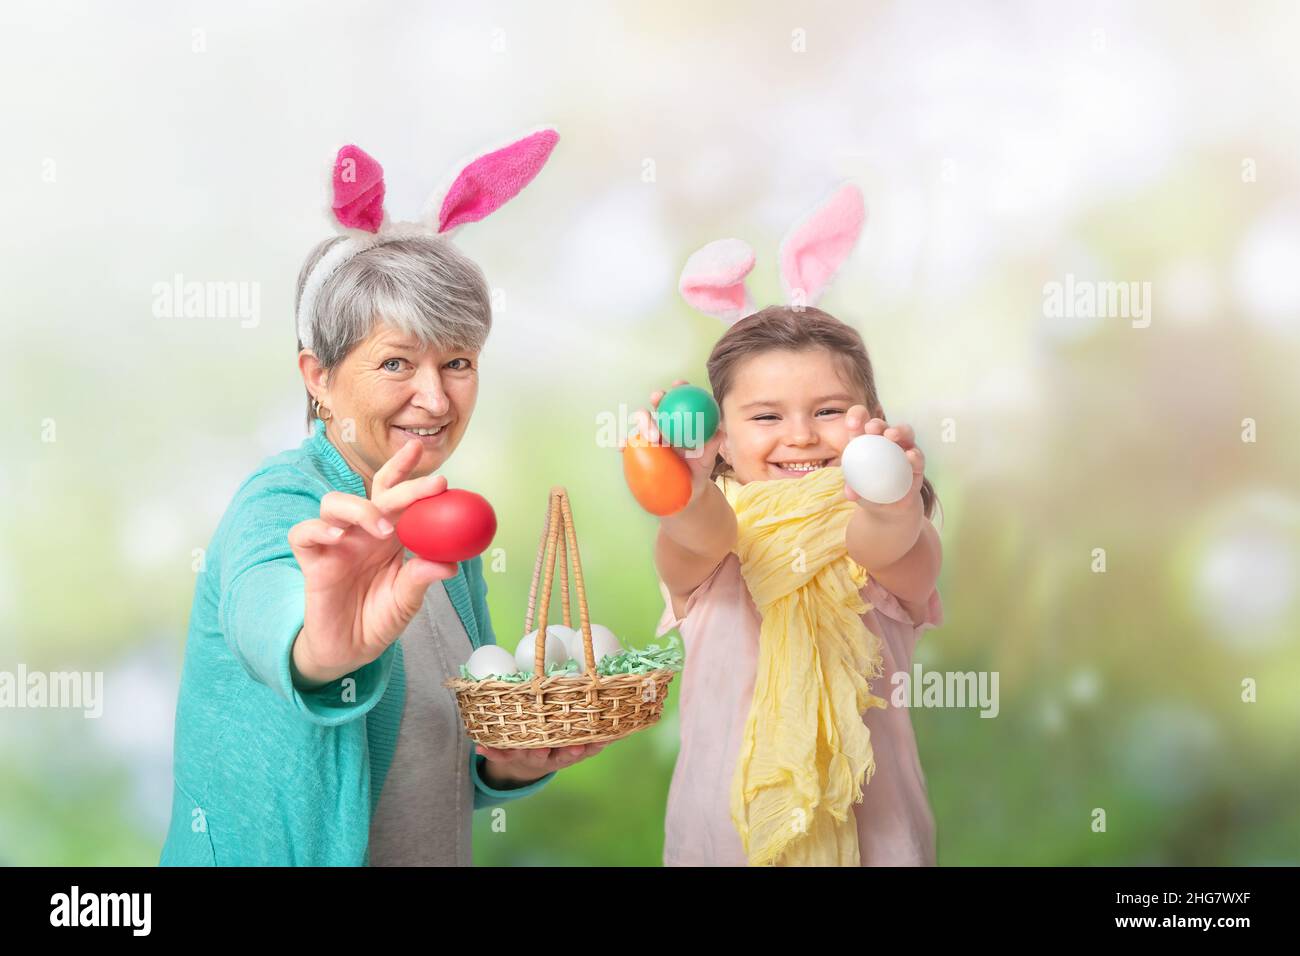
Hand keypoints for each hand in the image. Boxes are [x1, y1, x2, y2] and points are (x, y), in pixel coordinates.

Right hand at [287, 439, 460, 686]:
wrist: (349, 652)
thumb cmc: (379, 619)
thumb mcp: (406, 602)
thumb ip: (421, 580)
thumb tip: (449, 564)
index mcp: (390, 536)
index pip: (398, 495)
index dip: (412, 476)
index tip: (441, 471)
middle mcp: (363, 532)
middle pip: (375, 493)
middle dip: (402, 481)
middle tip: (432, 485)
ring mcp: (335, 544)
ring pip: (334, 503)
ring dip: (361, 508)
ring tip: (384, 530)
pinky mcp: (312, 561)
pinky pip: (303, 534)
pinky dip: (317, 529)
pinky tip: (336, 536)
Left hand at [475, 742, 608, 786]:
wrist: (523, 766)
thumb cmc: (553, 746)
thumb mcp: (576, 746)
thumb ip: (596, 738)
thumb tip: (622, 726)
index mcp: (564, 753)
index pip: (577, 751)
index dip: (584, 749)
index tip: (587, 746)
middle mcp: (548, 757)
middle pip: (554, 756)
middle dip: (560, 751)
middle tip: (568, 748)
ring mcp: (528, 757)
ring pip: (528, 754)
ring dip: (527, 750)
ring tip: (528, 748)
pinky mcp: (509, 756)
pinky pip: (499, 754)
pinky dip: (491, 750)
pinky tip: (481, 746)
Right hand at [629, 379, 723, 501]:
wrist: (684, 493)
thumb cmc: (697, 472)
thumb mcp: (707, 460)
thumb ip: (711, 445)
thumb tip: (718, 431)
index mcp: (681, 422)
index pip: (680, 400)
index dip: (679, 389)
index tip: (679, 385)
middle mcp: (664, 425)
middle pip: (658, 406)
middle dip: (658, 398)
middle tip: (659, 400)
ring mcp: (649, 437)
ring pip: (641, 422)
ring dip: (642, 421)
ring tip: (650, 435)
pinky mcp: (638, 451)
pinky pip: (628, 445)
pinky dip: (624, 443)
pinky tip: (622, 445)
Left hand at [841, 407, 925, 512]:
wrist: (889, 507)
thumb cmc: (868, 492)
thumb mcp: (858, 491)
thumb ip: (852, 490)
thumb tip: (850, 494)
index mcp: (865, 441)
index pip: (860, 423)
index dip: (856, 416)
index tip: (852, 424)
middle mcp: (885, 441)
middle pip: (882, 425)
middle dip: (877, 423)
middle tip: (872, 428)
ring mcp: (903, 449)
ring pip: (904, 433)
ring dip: (899, 430)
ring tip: (891, 435)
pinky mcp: (917, 463)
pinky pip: (918, 456)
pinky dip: (914, 455)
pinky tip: (910, 456)